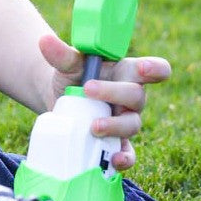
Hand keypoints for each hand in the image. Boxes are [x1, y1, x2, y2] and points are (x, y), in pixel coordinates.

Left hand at [39, 32, 170, 171]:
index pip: (156, 69)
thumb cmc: (72, 75)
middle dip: (114, 93)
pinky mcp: (116, 142)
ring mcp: (125, 121)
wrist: (58, 99)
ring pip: (132, 125)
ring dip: (114, 125)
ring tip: (92, 126)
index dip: (155, 69)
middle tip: (87, 89)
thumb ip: (61, 53)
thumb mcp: (68, 63)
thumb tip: (44, 40)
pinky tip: (113, 160)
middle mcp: (131, 98)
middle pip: (137, 95)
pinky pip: (128, 153)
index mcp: (126, 72)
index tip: (142, 68)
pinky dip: (124, 159)